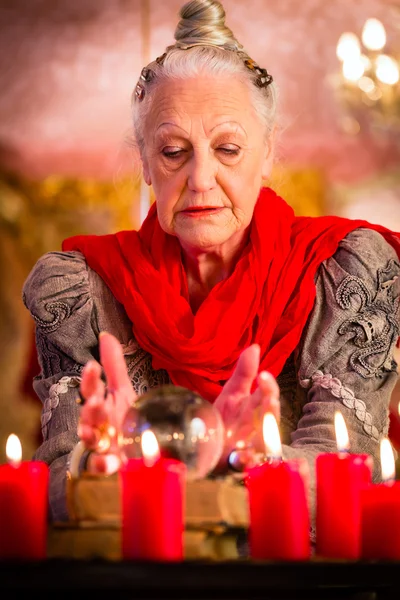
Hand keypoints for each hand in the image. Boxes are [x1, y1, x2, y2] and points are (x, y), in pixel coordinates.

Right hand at [77, 331, 136, 473]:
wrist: (142, 449)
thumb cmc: (126, 418)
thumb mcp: (123, 391)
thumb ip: (114, 366)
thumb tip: (105, 335)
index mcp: (101, 404)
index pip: (91, 389)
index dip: (90, 378)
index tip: (93, 365)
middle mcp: (98, 424)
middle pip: (88, 415)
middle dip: (90, 408)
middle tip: (96, 401)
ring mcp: (103, 445)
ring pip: (90, 440)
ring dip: (89, 434)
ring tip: (91, 430)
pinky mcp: (111, 465)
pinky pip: (101, 466)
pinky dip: (102, 465)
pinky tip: (107, 461)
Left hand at [214, 344, 280, 466]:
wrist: (206, 448)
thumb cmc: (225, 420)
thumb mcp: (232, 394)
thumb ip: (244, 373)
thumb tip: (255, 346)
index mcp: (254, 408)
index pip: (267, 394)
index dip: (268, 386)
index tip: (264, 376)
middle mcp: (255, 427)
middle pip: (269, 418)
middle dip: (271, 410)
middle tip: (271, 399)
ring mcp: (249, 446)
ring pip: (264, 441)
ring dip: (266, 434)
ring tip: (262, 429)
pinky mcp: (238, 464)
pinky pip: (246, 465)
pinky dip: (246, 461)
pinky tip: (243, 457)